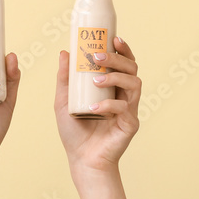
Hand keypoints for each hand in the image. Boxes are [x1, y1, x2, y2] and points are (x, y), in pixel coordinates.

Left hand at [54, 38, 140, 173]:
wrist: (81, 160)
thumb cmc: (74, 132)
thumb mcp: (63, 101)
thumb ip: (65, 78)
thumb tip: (64, 52)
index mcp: (113, 87)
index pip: (124, 62)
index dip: (123, 49)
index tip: (113, 38)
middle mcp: (125, 95)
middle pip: (132, 68)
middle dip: (117, 59)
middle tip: (98, 58)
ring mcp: (130, 109)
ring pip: (134, 84)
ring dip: (115, 78)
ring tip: (96, 80)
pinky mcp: (130, 124)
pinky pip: (125, 108)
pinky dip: (109, 105)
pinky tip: (94, 108)